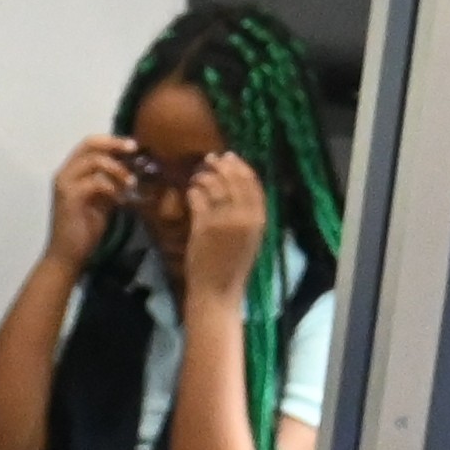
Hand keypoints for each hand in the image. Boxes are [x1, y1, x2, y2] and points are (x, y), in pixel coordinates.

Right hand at [47, 132, 135, 268]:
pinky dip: (112, 188)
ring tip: (131, 183)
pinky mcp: (69, 197)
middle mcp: (64, 172)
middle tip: (134, 150)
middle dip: (114, 144)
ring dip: (117, 169)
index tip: (133, 146)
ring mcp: (65, 183)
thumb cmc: (84, 230)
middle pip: (89, 144)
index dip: (111, 141)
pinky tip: (121, 199)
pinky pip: (96, 182)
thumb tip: (133, 171)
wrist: (68, 256)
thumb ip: (111, 184)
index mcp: (71, 171)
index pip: (90, 144)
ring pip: (94, 161)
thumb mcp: (102, 202)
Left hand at [176, 153, 267, 304]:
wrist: (217, 291)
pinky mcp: (203, 227)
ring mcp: (222, 221)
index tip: (231, 158)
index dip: (240, 167)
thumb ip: (247, 213)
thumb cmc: (232, 267)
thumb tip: (237, 185)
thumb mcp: (249, 238)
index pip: (252, 183)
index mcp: (258, 220)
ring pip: (214, 186)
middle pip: (232, 180)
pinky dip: (193, 191)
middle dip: (221, 165)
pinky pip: (197, 198)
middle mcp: (243, 217)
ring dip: (204, 176)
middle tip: (211, 159)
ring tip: (198, 175)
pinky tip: (191, 191)